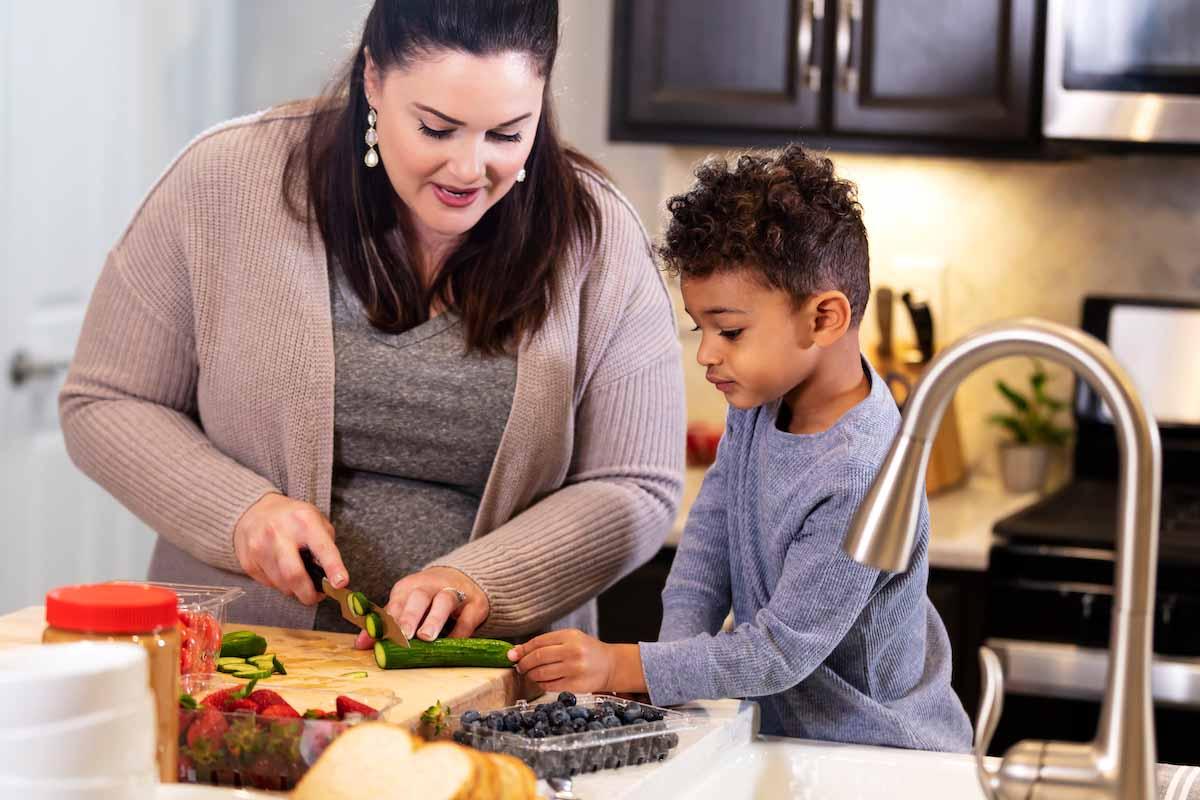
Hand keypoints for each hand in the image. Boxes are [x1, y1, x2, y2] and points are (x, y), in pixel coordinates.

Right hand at [233, 492, 347, 604]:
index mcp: (304, 520)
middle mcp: (279, 533)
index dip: (333, 568)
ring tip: (299, 579)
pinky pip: (269, 584)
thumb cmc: (292, 518)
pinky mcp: (248, 561)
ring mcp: (259, 547)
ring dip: (294, 589)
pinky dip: (280, 584)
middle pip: (294, 574)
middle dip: (308, 593)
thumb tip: (332, 576)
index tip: (340, 583)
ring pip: (281, 584)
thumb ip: (326, 545)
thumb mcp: (316, 520)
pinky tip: (281, 571)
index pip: (322, 548)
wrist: (254, 511)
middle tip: (315, 597)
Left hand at [353, 567, 488, 649]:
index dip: (389, 619)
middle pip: (419, 597)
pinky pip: (467, 618)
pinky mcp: (475, 604)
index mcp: (409, 587)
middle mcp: (431, 586)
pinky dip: (459, 632)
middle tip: (404, 635)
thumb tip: (361, 645)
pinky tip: (450, 644)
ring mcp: (455, 592)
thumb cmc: (427, 598)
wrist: (465, 579)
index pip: (397, 602)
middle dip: (410, 616)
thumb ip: (385, 624)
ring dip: (434, 619)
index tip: (382, 636)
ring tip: (426, 637)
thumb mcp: (405, 606)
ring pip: (444, 601)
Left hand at [507, 630, 637, 694]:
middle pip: (538, 658)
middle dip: (524, 664)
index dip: (522, 649)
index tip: (512, 655)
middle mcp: (573, 651)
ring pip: (542, 673)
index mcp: (570, 636)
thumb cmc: (587, 650)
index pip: (538, 642)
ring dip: (531, 675)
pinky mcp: (576, 685)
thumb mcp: (570, 639)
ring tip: (531, 674)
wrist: (610, 665)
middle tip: (520, 667)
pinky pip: (550, 686)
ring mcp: (575, 669)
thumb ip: (545, 643)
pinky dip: (541, 685)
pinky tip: (542, 682)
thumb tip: (515, 652)